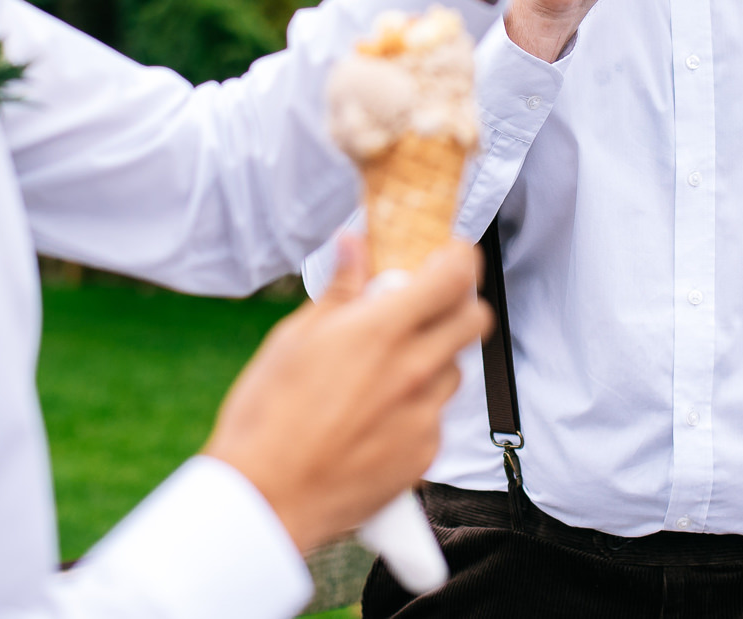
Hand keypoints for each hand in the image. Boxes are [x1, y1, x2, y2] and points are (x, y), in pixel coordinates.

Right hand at [203, 234, 490, 552]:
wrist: (267, 497)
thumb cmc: (268, 417)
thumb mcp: (294, 339)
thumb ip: (338, 291)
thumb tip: (352, 245)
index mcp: (380, 331)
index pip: (454, 278)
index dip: (459, 259)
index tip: (448, 257)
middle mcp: (413, 370)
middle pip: (474, 321)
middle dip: (459, 305)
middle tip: (427, 308)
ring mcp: (424, 416)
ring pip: (455, 370)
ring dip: (434, 359)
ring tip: (388, 370)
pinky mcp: (424, 455)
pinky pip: (436, 417)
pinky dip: (416, 408)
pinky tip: (376, 417)